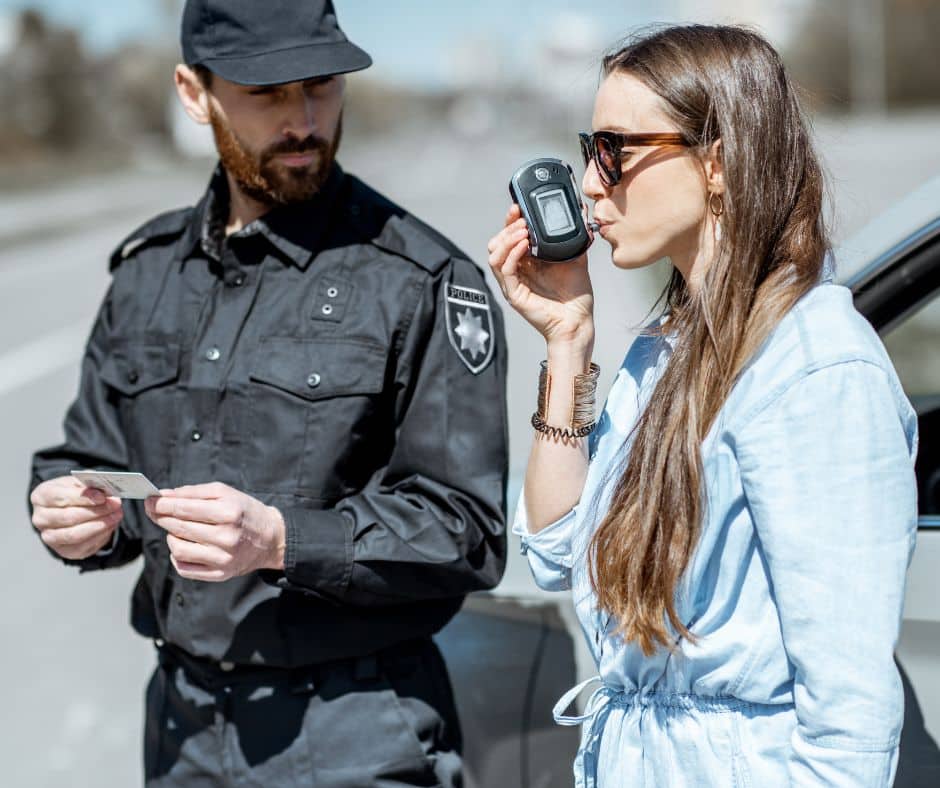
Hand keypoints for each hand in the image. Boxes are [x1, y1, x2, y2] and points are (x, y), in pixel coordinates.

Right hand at [30, 476, 123, 559]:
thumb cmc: (74, 492)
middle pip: (68, 517)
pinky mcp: (63, 550)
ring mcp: (49, 537)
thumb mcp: (80, 483)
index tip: (102, 496)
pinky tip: (110, 525)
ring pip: (74, 534)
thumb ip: (90, 484)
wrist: (70, 509)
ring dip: (100, 525)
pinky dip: (100, 535)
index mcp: (41, 496)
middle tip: (115, 505)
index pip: (60, 497)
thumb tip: (105, 491)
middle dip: (95, 511)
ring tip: (116, 515)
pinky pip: (83, 546)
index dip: (83, 497)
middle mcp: (40, 518)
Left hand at [145, 482, 285, 581]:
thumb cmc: (245, 512)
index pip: (184, 508)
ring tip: (176, 529)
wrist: (272, 538)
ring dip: (170, 537)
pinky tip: (183, 545)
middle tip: (155, 510)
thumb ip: (194, 492)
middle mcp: (226, 537)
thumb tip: (163, 496)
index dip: (161, 504)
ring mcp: (223, 559)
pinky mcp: (220, 574)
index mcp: (229, 513)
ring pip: (178, 549)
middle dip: (161, 517)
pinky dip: (177, 556)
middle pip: (179, 528)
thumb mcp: (226, 493)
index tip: (150, 500)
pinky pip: (184, 568)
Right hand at [487, 203, 594, 348]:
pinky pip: (505, 270)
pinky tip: (524, 245)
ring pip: (494, 255)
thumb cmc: (575, 295)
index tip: (518, 207)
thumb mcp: (575, 257)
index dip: (510, 220)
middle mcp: (517, 271)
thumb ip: (574, 236)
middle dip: (507, 227)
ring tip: (523, 230)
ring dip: (507, 239)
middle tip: (521, 218)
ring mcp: (513, 283)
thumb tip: (580, 212)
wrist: (578, 320)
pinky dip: (512, 254)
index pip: (509, 236)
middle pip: (496, 243)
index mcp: (527, 261)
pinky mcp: (514, 294)